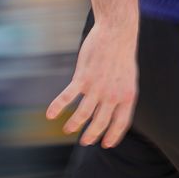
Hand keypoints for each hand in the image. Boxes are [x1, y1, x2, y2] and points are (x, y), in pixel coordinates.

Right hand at [46, 18, 138, 147]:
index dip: (113, 136)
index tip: (106, 144)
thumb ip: (121, 95)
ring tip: (68, 130)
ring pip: (83, 114)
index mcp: (127, 96)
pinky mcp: (82, 78)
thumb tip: (112, 108)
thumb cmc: (122, 54)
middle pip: (100, 122)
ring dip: (73, 124)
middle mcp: (112, 96)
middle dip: (91, 135)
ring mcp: (97, 88)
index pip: (121, 123)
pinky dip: (57, 106)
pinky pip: (67, 97)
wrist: (117, 33)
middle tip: (85, 142)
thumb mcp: (129, 78)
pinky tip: (49, 115)